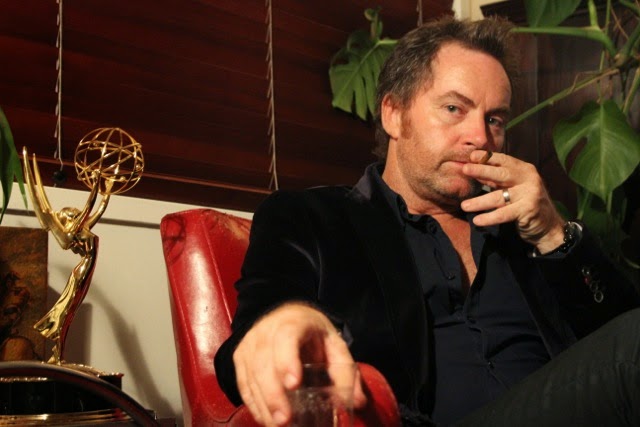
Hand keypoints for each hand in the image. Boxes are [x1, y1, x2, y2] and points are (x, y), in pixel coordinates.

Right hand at [233, 302, 366, 425]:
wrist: (284, 315)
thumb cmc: (311, 332)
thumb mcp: (333, 343)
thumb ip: (345, 370)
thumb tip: (357, 402)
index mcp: (292, 322)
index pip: (286, 337)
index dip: (287, 360)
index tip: (294, 384)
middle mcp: (265, 332)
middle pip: (263, 362)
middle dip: (273, 394)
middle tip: (285, 420)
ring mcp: (249, 345)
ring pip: (250, 376)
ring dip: (263, 405)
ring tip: (277, 426)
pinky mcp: (240, 359)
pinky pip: (243, 384)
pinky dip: (253, 405)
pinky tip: (266, 420)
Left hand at [460, 150, 564, 252]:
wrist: (548, 226)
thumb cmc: (525, 203)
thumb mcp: (512, 187)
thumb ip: (495, 179)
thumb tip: (473, 169)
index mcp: (524, 170)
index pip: (504, 160)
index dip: (487, 157)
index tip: (471, 156)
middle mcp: (529, 179)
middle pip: (501, 173)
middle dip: (481, 170)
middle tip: (465, 169)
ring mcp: (530, 194)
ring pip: (499, 196)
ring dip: (479, 202)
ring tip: (464, 206)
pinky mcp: (528, 210)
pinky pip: (504, 214)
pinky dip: (489, 218)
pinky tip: (477, 220)